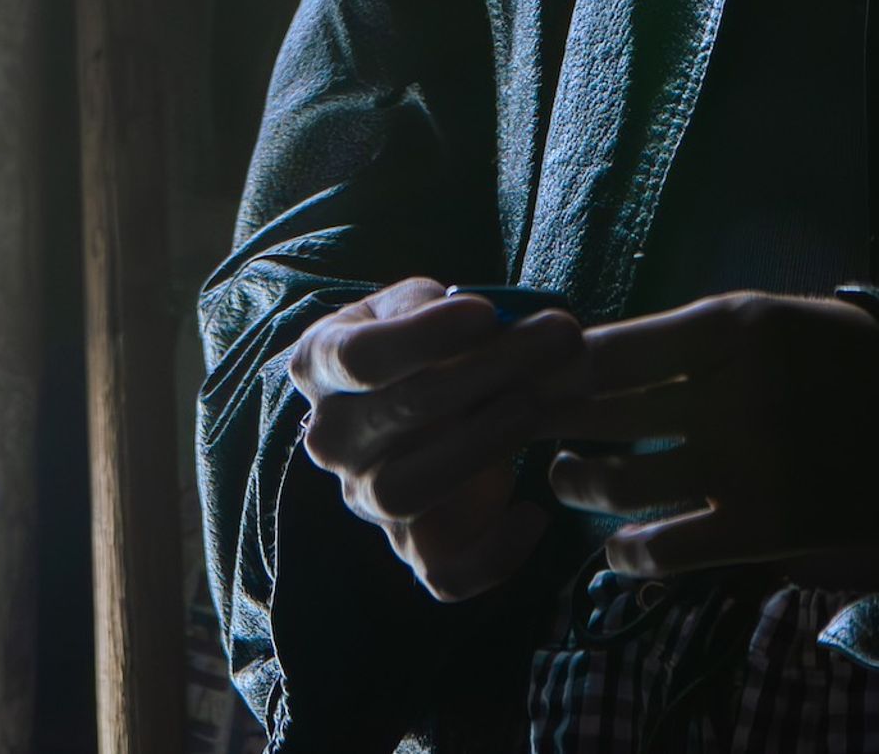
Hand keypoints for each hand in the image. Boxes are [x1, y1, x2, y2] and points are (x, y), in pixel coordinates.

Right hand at [288, 277, 589, 601]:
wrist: (411, 408)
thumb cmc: (422, 344)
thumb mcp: (421, 304)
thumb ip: (453, 305)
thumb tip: (511, 321)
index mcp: (322, 364)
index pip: (359, 357)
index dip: (424, 336)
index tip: (486, 313)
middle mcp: (332, 438)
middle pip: (398, 412)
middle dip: (485, 372)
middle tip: (556, 341)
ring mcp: (366, 499)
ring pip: (405, 492)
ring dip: (479, 446)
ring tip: (534, 406)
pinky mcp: (410, 548)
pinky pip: (442, 574)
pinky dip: (491, 557)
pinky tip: (534, 513)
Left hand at [545, 293, 878, 589]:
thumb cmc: (840, 363)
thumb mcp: (771, 317)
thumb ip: (690, 335)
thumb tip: (587, 348)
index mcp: (732, 326)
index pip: (607, 347)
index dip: (552, 365)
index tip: (524, 371)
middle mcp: (732, 392)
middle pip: (599, 411)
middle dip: (544, 420)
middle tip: (516, 422)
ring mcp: (746, 464)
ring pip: (618, 483)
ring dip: (576, 483)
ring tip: (565, 476)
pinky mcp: (762, 527)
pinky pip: (664, 549)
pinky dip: (625, 553)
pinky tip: (616, 546)